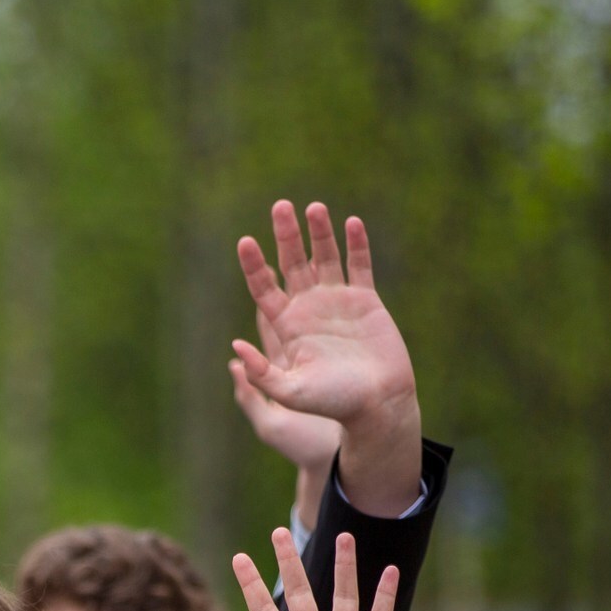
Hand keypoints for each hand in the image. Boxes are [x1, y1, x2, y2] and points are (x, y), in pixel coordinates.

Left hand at [231, 203, 419, 511]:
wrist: (376, 404)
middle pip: (292, 263)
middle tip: (280, 206)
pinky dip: (356, 244)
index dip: (254, 265)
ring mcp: (338, 301)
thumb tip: (234, 348)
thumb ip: (261, 373)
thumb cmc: (332, 403)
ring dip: (320, 232)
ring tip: (314, 206)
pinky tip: (350, 223)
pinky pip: (359, 266)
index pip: (264, 288)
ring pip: (325, 257)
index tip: (245, 241)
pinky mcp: (367, 300)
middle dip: (286, 236)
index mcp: (286, 326)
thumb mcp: (290, 393)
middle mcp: (309, 309)